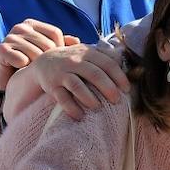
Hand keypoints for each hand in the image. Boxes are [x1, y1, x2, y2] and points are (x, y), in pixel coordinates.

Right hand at [0, 20, 75, 92]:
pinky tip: (19, 70)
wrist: (6, 80)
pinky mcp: (1, 49)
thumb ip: (60, 46)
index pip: (55, 33)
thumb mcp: (46, 55)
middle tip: (42, 70)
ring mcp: (10, 36)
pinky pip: (22, 60)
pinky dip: (23, 69)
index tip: (53, 62)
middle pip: (47, 44)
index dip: (58, 49)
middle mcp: (20, 27)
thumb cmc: (29, 65)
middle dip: (48, 61)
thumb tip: (76, 41)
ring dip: (35, 67)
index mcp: (32, 24)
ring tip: (30, 70)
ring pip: (36, 54)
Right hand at [4, 39, 130, 121]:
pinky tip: (80, 116)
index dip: (119, 77)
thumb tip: (124, 61)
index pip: (107, 63)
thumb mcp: (86, 53)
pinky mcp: (51, 86)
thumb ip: (104, 56)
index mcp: (87, 53)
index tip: (127, 89)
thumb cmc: (72, 60)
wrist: (43, 62)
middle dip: (108, 88)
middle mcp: (74, 61)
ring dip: (89, 98)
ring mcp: (62, 73)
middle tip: (116, 100)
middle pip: (94, 74)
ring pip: (77, 86)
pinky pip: (62, 98)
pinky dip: (72, 108)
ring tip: (98, 108)